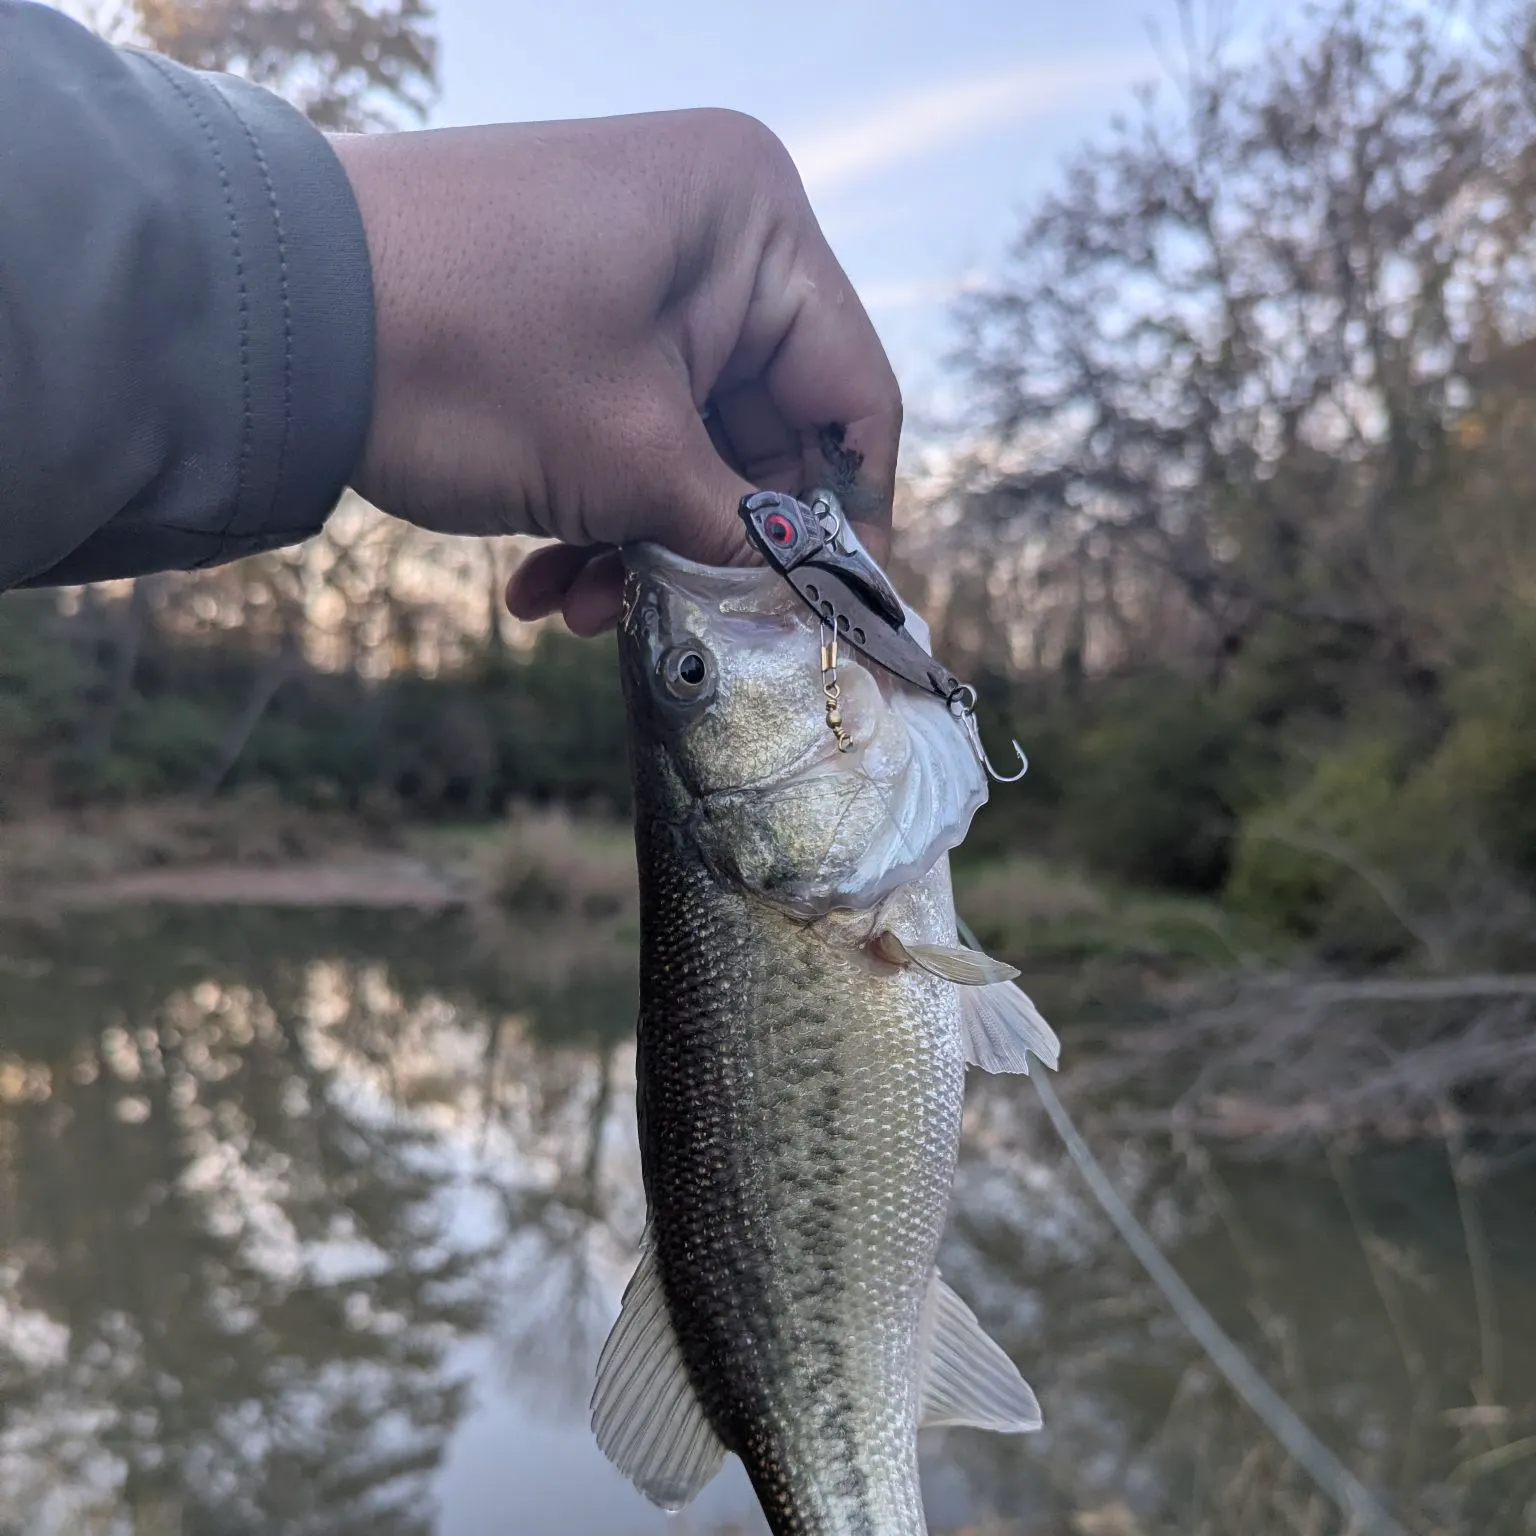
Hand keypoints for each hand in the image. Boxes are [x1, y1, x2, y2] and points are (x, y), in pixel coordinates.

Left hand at [328, 111, 901, 634]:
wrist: (271, 314)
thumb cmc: (469, 360)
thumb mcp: (631, 464)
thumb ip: (743, 538)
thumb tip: (822, 603)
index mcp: (754, 225)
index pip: (854, 394)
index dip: (851, 518)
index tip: (838, 615)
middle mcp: (707, 231)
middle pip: (765, 429)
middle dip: (712, 543)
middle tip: (685, 628)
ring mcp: (634, 269)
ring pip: (687, 441)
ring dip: (642, 541)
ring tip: (581, 613)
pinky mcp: (573, 311)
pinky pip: (624, 425)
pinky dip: (595, 508)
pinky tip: (541, 585)